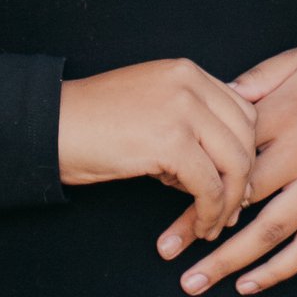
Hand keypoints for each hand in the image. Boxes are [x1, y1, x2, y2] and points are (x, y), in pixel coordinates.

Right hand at [59, 59, 259, 248]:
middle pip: (246, 135)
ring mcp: (181, 109)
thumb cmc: (92, 123)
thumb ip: (187, 117)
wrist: (50, 127)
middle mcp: (189, 82)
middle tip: (231, 208)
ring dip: (230, 201)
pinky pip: (209, 185)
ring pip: (234, 162)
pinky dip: (209, 212)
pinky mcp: (169, 141)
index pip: (242, 109)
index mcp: (186, 71)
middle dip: (244, 177)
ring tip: (214, 224)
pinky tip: (200, 226)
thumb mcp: (149, 104)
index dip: (245, 150)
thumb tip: (220, 160)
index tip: (234, 181)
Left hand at [177, 44, 296, 295]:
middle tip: (165, 250)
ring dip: (230, 260)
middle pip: (242, 199)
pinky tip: (247, 285)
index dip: (193, 172)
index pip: (228, 152)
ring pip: (272, 232)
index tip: (160, 189)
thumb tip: (211, 100)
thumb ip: (254, 81)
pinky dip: (279, 271)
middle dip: (200, 226)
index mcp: (286, 115)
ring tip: (194, 282)